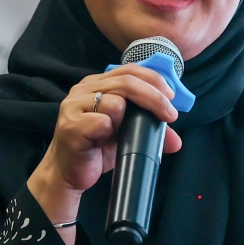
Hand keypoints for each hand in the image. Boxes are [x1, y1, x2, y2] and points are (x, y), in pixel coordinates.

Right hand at [27, 64, 182, 244]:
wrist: (68, 173)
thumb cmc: (96, 149)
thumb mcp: (126, 135)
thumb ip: (148, 130)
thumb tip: (176, 141)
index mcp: (98, 84)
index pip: (130, 70)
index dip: (154, 80)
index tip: (170, 98)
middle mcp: (84, 89)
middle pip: (127, 82)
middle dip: (154, 98)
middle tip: (169, 115)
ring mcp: (74, 106)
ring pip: (115, 102)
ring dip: (126, 120)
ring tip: (119, 134)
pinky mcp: (71, 125)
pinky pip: (101, 122)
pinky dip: (109, 132)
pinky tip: (103, 142)